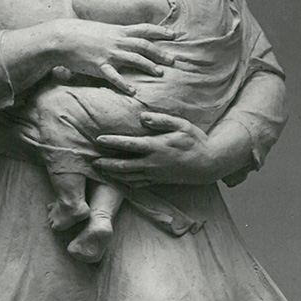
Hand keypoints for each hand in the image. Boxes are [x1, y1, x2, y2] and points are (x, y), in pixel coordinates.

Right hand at [53, 19, 174, 96]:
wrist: (62, 37)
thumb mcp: (102, 29)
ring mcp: (109, 53)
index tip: (173, 35)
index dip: (160, 32)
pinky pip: (114, 76)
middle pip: (144, 45)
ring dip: (148, 65)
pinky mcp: (99, 66)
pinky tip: (134, 91)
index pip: (144, 29)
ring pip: (134, 58)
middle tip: (173, 60)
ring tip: (159, 73)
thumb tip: (127, 38)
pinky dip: (125, 84)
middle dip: (160, 53)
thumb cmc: (81, 33)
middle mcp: (117, 41)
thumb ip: (116, 34)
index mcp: (118, 31)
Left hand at [93, 112, 217, 185]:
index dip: (112, 143)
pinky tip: (118, 179)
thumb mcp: (181, 125)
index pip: (129, 145)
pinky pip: (138, 183)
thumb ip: (161, 120)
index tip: (98, 140)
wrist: (208, 164)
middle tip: (92, 161)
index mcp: (157, 147)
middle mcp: (153, 163)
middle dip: (106, 164)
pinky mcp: (158, 181)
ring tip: (100, 170)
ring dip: (113, 174)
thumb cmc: (195, 141)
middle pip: (123, 166)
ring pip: (129, 177)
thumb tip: (142, 117)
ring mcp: (155, 174)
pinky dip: (125, 182)